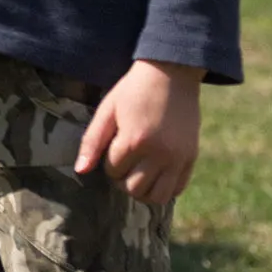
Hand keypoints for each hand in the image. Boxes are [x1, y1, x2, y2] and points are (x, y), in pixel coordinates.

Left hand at [75, 59, 202, 204]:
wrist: (171, 74)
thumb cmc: (133, 90)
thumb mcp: (107, 110)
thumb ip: (92, 141)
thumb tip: (80, 171)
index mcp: (134, 140)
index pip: (114, 171)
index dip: (108, 162)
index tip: (113, 147)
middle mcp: (159, 154)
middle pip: (134, 189)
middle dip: (123, 180)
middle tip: (123, 163)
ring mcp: (178, 157)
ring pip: (158, 197)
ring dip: (143, 191)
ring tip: (138, 173)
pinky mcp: (191, 157)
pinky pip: (178, 189)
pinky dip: (164, 188)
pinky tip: (156, 173)